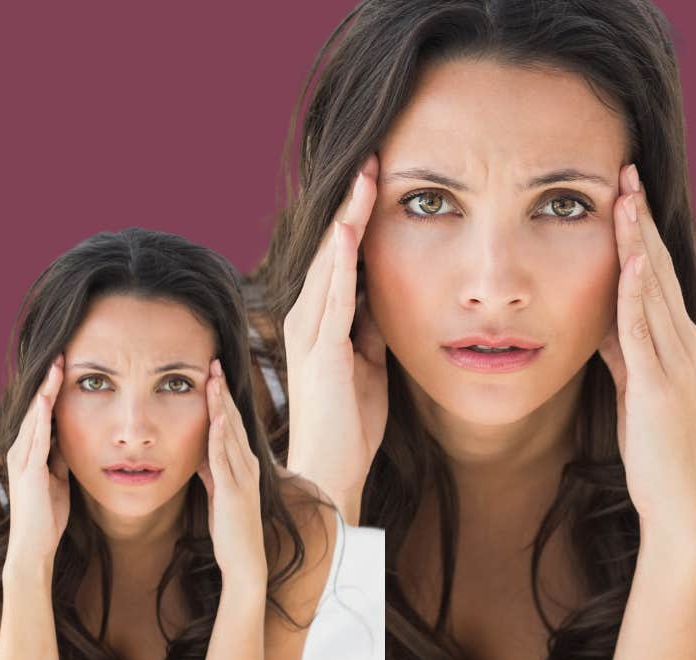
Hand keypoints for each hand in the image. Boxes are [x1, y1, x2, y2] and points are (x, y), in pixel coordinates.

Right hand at [6, 354, 70, 565]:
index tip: (66, 365)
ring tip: (55, 366)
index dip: (53, 389)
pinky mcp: (29, 472)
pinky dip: (41, 418)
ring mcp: (23, 460)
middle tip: (60, 353)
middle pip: (36, 408)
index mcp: (31, 451)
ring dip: (45, 391)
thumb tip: (72, 437)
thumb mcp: (60, 477)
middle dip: (48, 381)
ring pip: (35, 418)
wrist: (35, 546)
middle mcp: (22, 450)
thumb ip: (61, 457)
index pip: (43, 413)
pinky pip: (36, 439)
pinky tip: (47, 400)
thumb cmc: (48, 514)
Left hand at [198, 360, 266, 587]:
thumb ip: (212, 470)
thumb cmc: (231, 529)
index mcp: (244, 463)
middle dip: (223, 391)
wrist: (244, 560)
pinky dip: (220, 436)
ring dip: (221, 405)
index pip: (232, 423)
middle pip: (233, 420)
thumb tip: (198, 452)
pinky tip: (215, 417)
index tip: (212, 373)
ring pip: (230, 433)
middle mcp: (248, 464)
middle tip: (213, 363)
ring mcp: (243, 476)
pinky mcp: (234, 491)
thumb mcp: (219, 492)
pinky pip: (225, 458)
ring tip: (213, 379)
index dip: (222, 397)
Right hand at [284, 155, 386, 522]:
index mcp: (322, 318)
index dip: (358, 215)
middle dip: (352, 202)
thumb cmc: (350, 420)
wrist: (331, 467)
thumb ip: (372, 325)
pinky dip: (340, 260)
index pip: (342, 254)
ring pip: (331, 261)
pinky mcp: (323, 350)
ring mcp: (312, 331)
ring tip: (364, 174)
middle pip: (332, 246)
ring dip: (348, 217)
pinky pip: (333, 296)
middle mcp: (309, 316)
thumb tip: (387, 291)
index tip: (378, 175)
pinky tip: (349, 229)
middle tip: (372, 155)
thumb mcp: (371, 360)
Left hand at [596, 164, 695, 542]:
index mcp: (675, 335)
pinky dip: (636, 291)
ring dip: (638, 240)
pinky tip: (628, 260)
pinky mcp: (659, 383)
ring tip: (626, 196)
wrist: (675, 495)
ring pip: (652, 286)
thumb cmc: (652, 442)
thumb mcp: (632, 381)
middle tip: (627, 170)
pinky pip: (644, 328)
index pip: (654, 269)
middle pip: (656, 265)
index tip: (624, 186)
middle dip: (641, 217)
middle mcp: (682, 337)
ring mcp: (673, 358)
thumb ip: (621, 345)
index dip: (640, 227)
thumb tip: (600, 314)